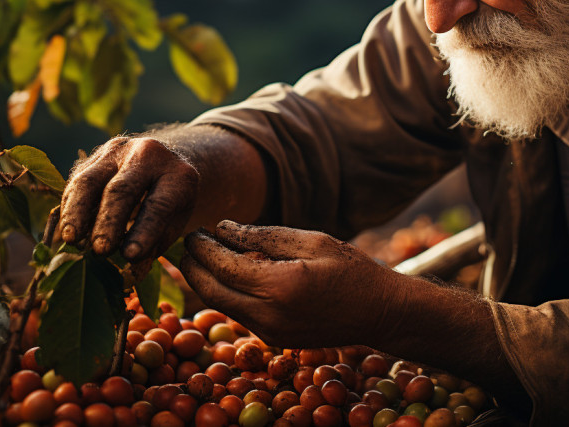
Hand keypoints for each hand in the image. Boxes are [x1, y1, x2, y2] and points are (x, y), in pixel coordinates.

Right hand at [58, 136, 197, 260]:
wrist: (164, 165)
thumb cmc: (171, 205)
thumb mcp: (174, 222)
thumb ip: (154, 243)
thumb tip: (130, 269)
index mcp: (178, 175)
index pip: (159, 205)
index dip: (143, 231)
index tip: (129, 256)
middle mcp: (149, 155)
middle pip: (121, 190)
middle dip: (108, 223)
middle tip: (99, 251)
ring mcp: (119, 151)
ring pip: (90, 181)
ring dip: (77, 213)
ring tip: (72, 240)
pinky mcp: (95, 156)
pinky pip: (76, 181)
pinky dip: (69, 208)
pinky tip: (66, 229)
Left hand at [179, 220, 401, 347]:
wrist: (380, 312)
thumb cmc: (352, 269)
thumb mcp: (312, 241)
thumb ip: (264, 236)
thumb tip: (222, 229)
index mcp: (280, 286)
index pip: (223, 266)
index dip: (203, 248)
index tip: (194, 231)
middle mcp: (269, 316)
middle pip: (211, 291)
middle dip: (194, 267)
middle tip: (188, 245)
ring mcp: (270, 332)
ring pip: (222, 305)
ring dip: (207, 281)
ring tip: (206, 256)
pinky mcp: (274, 339)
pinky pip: (240, 313)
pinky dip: (228, 293)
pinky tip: (232, 274)